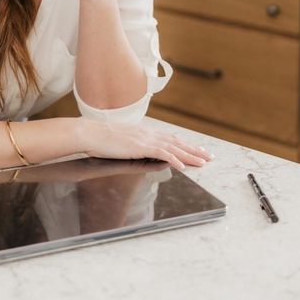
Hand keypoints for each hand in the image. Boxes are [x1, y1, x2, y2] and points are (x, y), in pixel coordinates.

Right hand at [76, 118, 214, 169]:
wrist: (90, 133)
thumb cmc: (101, 139)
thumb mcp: (121, 141)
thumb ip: (133, 144)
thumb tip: (138, 150)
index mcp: (144, 133)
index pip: (169, 138)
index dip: (184, 144)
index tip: (196, 149)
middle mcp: (148, 134)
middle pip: (176, 142)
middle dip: (194, 150)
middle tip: (209, 156)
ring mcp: (145, 140)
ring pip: (173, 147)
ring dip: (190, 155)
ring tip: (203, 162)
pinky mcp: (140, 147)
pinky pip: (162, 153)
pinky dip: (174, 159)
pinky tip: (183, 166)